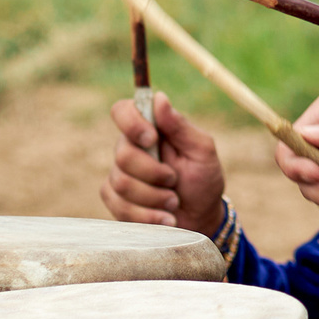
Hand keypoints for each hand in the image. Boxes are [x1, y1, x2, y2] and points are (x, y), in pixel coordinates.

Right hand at [99, 93, 226, 233]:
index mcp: (151, 129)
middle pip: (122, 154)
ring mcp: (120, 174)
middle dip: (153, 173)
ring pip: (121, 183)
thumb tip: (160, 98)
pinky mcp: (115, 200)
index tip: (151, 138)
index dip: (131, 123)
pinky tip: (164, 219)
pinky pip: (118, 205)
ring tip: (173, 201)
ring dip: (154, 197)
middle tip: (174, 180)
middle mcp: (131, 148)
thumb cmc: (203, 181)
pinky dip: (146, 215)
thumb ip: (180, 126)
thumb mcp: (201, 151)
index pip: (122, 111)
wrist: (200, 220)